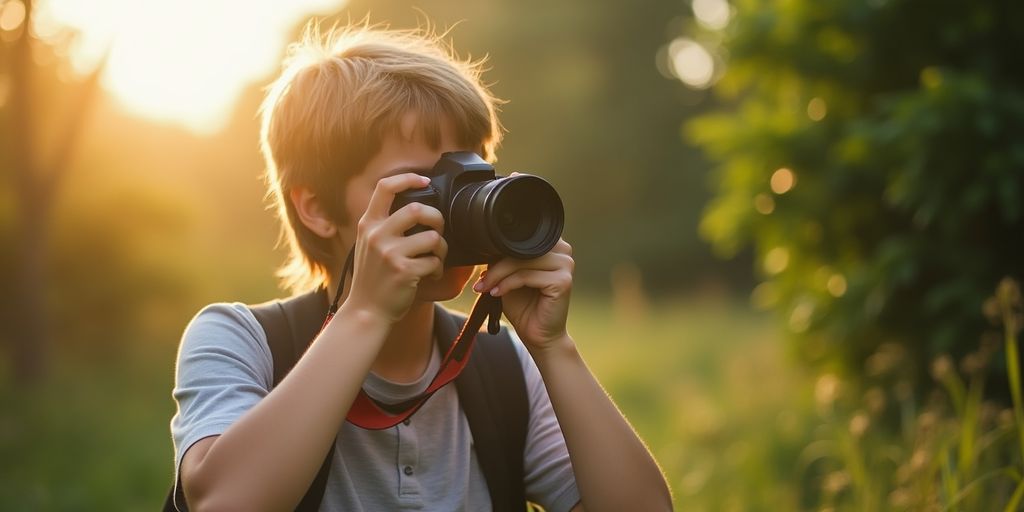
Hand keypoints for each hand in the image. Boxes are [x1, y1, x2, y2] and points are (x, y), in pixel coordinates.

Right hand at [346, 173, 447, 322]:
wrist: (366, 311)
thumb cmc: (372, 278)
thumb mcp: (367, 245)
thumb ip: (383, 225)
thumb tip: (416, 207)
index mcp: (368, 224)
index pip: (385, 187)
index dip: (408, 178)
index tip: (425, 181)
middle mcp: (376, 235)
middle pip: (417, 209)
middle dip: (437, 218)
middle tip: (438, 229)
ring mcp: (389, 253)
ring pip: (433, 237)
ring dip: (442, 248)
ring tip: (436, 258)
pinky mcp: (404, 271)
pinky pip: (434, 262)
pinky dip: (438, 269)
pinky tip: (431, 274)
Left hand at [473, 239, 573, 350]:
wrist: (538, 334)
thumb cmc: (525, 306)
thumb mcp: (508, 276)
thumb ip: (503, 259)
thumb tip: (487, 246)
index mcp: (553, 245)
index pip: (522, 238)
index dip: (500, 249)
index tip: (480, 265)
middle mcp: (563, 251)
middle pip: (521, 248)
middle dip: (496, 265)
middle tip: (480, 281)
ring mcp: (565, 265)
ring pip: (522, 261)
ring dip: (498, 275)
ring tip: (486, 288)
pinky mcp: (562, 281)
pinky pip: (526, 276)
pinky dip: (507, 284)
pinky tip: (496, 294)